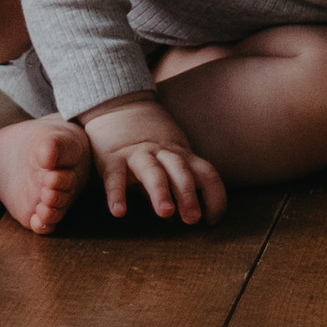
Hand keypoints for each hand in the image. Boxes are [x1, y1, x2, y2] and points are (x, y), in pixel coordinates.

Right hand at [81, 94, 227, 227]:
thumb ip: (173, 185)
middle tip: (193, 219)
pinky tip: (119, 212)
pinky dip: (117, 193)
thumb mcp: (167, 157)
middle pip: (180, 170)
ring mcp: (137, 154)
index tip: (212, 220)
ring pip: (152, 171)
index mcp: (180, 155)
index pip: (206, 173)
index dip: (214, 195)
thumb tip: (176, 220)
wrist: (117, 106)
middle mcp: (162, 153)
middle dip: (188, 194)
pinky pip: (115, 176)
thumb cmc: (147, 141)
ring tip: (166, 212)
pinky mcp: (112, 157)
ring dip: (160, 191)